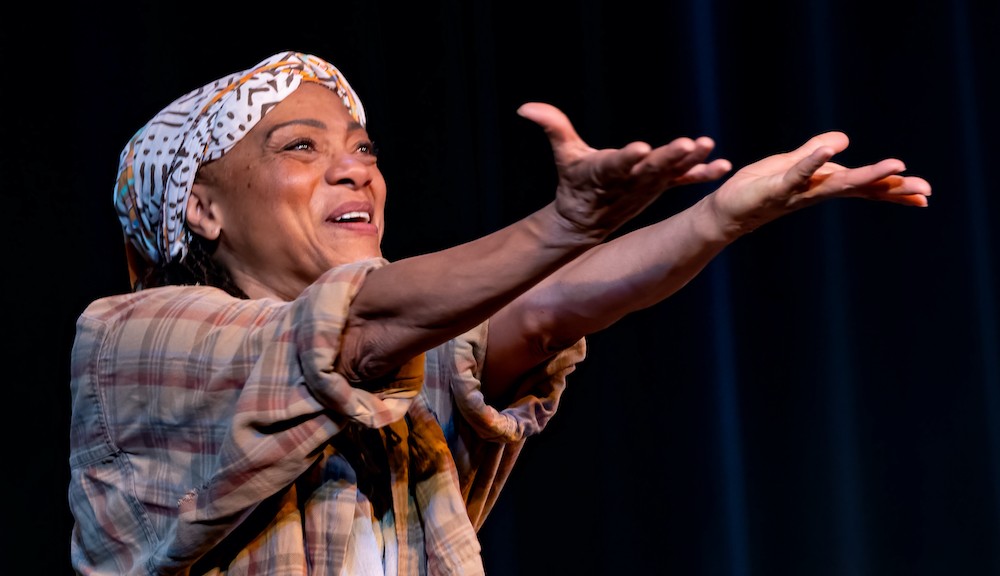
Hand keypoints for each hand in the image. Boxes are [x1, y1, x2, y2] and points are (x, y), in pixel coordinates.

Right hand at [517, 102, 731, 238]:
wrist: (586, 221)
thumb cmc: (574, 182)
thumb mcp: (564, 154)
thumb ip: (552, 127)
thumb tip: (525, 107)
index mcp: (604, 172)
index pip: (616, 163)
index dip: (628, 157)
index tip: (640, 149)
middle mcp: (630, 180)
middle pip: (651, 168)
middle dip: (670, 157)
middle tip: (688, 144)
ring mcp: (648, 186)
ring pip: (672, 173)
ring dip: (692, 162)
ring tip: (706, 146)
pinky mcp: (660, 187)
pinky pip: (685, 180)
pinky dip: (703, 174)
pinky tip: (723, 166)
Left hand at [707, 131, 931, 238]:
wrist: (723, 211)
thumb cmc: (755, 189)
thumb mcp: (790, 164)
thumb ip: (814, 152)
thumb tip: (844, 139)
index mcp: (823, 185)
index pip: (863, 186)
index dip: (892, 189)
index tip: (925, 194)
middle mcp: (815, 192)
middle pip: (859, 189)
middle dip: (892, 188)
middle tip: (925, 191)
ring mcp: (797, 192)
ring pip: (837, 184)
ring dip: (865, 175)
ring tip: (895, 167)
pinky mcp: (775, 189)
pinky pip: (797, 175)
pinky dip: (812, 163)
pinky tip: (828, 151)